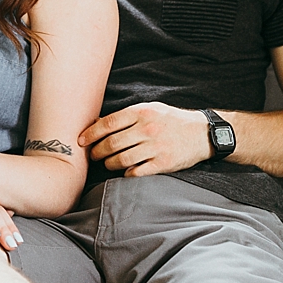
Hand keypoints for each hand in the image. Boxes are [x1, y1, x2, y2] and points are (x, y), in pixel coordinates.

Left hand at [78, 102, 212, 176]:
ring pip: (121, 159)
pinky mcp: (163, 164)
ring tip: (107, 163)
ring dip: (109, 164)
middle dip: (97, 152)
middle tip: (93, 155)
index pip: (108, 123)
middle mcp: (147, 129)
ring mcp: (155, 147)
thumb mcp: (150, 109)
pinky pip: (136, 172)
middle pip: (112, 143)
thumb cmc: (171, 120)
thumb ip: (126, 116)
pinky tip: (124, 171)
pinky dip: (126, 173)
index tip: (81, 141)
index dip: (91, 134)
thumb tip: (98, 123)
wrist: (201, 133)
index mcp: (142, 112)